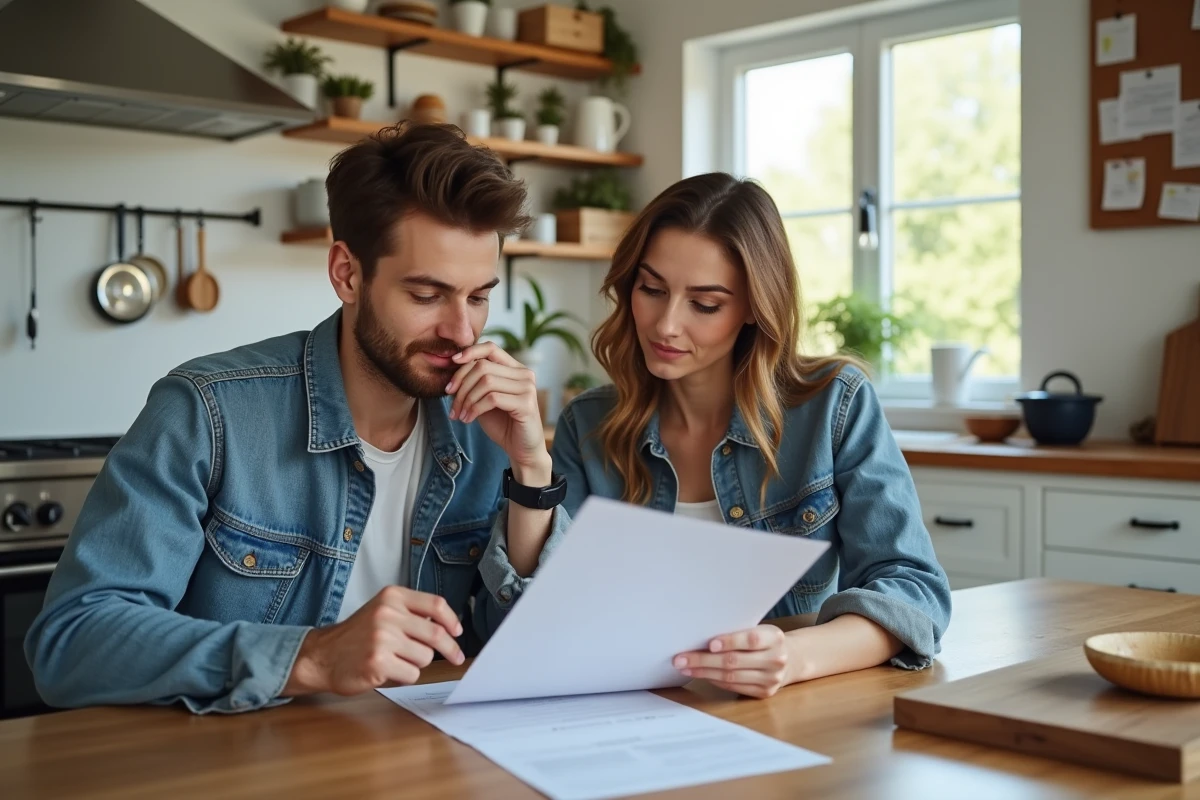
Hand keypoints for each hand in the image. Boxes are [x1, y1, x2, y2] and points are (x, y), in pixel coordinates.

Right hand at [282, 586, 464, 696]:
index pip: (435, 604)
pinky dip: (404, 677)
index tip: (457, 632)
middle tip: (456, 657)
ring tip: (397, 660)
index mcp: (392, 597)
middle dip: (450, 649)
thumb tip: (447, 626)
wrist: (322, 656)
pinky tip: (388, 671)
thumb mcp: (382, 611)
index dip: (452, 620)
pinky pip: (411, 674)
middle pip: (436, 634)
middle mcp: (388, 614)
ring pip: (425, 657)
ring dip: (417, 664)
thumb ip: (411, 613)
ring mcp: (383, 638)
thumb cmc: (356, 636)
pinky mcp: (379, 662)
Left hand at [446, 342, 549, 480]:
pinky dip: (474, 408)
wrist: (521, 450)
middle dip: (461, 384)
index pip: (491, 348)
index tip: (451, 363)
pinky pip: (492, 398)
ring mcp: (527, 388)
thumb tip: (452, 366)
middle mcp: (524, 374)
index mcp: (515, 368)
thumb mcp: (483, 398)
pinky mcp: (526, 403)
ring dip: (466, 399)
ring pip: (486, 381)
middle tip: (451, 403)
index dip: (469, 352)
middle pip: (483, 366)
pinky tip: (468, 419)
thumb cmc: (502, 423)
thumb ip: (475, 381)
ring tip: (459, 414)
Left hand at [673, 624, 789, 698]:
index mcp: (775, 638)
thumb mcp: (759, 629)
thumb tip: (701, 635)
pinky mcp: (763, 693)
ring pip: (731, 677)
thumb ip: (738, 632)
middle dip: (704, 660)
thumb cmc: (764, 640)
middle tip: (681, 658)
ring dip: (704, 672)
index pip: (751, 640)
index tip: (709, 644)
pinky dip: (714, 680)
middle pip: (735, 661)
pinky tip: (700, 675)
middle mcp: (776, 659)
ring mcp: (771, 679)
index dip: (730, 641)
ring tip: (685, 667)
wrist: (790, 659)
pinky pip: (733, 687)